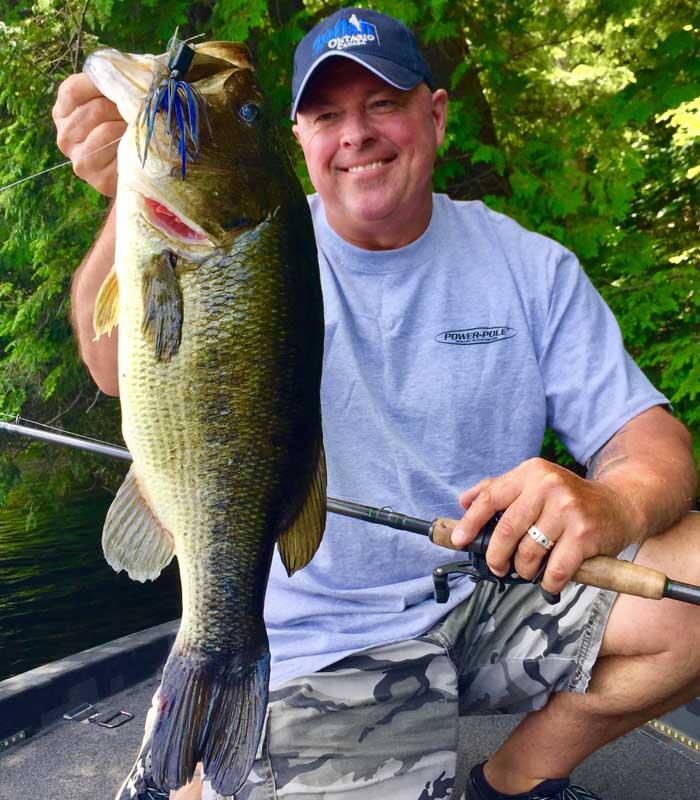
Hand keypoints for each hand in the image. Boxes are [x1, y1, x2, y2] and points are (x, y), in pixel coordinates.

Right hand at [52, 73, 125, 197]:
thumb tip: (124, 72)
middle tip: (139, 113)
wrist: (131, 168)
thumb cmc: (121, 127)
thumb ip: (109, 83)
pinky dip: (130, 145)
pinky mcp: (95, 177)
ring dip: (128, 127)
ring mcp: (78, 158)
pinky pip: (115, 151)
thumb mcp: (111, 99)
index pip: (73, 89)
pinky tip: (135, 146)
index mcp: (62, 112)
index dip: (103, 84)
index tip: (123, 88)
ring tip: (137, 128)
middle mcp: (64, 136)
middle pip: (94, 109)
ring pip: (105, 130)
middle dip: (122, 108)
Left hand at [451, 458, 637, 594]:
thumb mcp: (536, 482)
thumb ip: (501, 489)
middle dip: (496, 556)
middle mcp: (548, 486)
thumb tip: (464, 501)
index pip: (491, 497)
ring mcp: (568, 510)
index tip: (459, 540)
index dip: (470, 522)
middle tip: (496, 567)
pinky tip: (549, 581)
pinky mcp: (585, 534)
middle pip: (506, 529)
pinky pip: (555, 570)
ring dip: (524, 570)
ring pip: (529, 553)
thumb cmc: (571, 499)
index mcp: (531, 472)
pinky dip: (548, 582)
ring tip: (528, 570)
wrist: (622, 504)